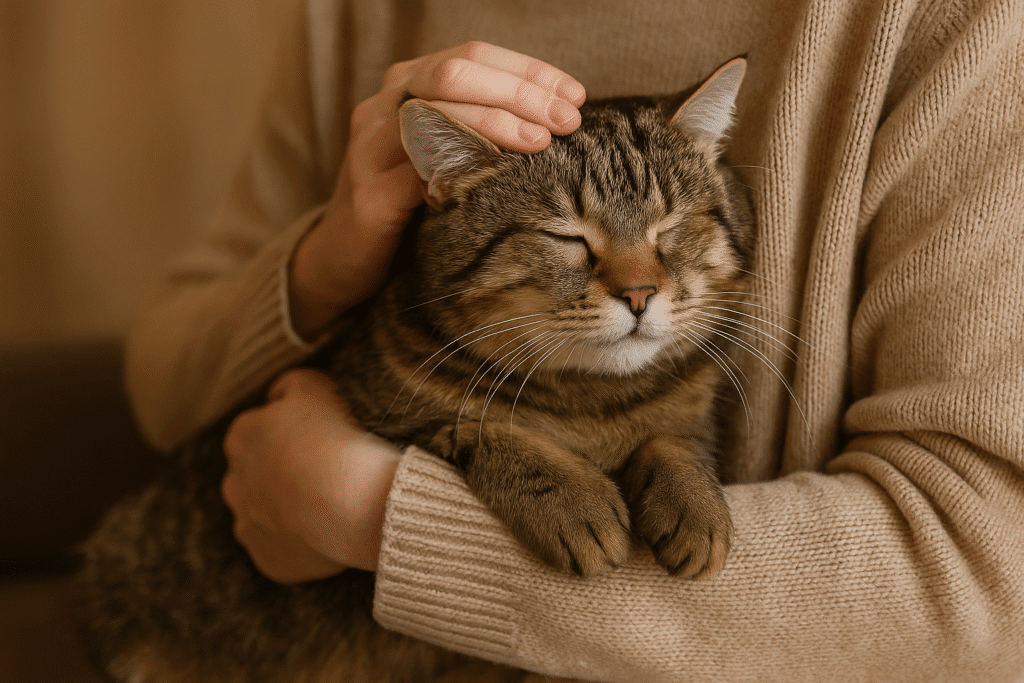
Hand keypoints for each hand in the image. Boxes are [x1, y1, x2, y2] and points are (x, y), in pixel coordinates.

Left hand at [221, 369, 401, 581]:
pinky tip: (327, 532)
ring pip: (263, 514)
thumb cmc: (335, 440)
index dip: (291, 433)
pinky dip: (299, 543)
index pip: (258, 429)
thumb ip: (289, 384)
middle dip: (280, 473)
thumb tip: (278, 395)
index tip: (319, 439)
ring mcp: (249, 525)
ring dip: (286, 509)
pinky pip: (281, 549)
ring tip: (327, 504)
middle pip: (255, 474)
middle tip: (323, 472)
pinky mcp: (268, 559)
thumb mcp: (315, 387)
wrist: (353, 502)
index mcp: (242, 437)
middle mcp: (234, 483)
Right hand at [289, 41, 585, 338]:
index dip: (529, 71)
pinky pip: (420, 168)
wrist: (342, 259)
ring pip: (437, 108)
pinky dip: (465, 165)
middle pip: (457, 73)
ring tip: (543, 141)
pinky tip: (501, 176)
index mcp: (407, 85)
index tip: (574, 94)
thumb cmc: (406, 206)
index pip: (474, 57)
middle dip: (522, 92)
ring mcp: (371, 145)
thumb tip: (554, 122)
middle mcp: (384, 103)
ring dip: (499, 121)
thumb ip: (480, 130)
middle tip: (567, 119)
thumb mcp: (444, 155)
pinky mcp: (370, 193)